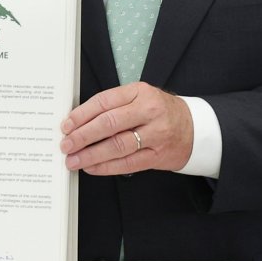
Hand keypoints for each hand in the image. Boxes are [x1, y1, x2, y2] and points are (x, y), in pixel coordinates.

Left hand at [59, 83, 193, 175]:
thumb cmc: (160, 112)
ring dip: (91, 155)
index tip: (66, 125)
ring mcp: (156, 134)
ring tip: (74, 159)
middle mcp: (149, 111)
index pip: (104, 102)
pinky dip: (106, 167)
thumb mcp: (140, 98)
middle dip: (82, 136)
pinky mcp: (159, 155)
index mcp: (140, 92)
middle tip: (66, 144)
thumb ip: (113, 106)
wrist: (196, 128)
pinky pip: (128, 163)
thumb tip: (78, 122)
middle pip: (109, 123)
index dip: (81, 114)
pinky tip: (92, 167)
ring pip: (117, 145)